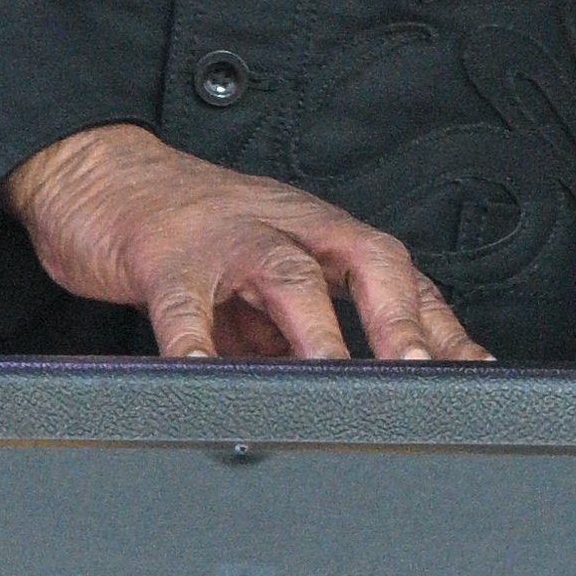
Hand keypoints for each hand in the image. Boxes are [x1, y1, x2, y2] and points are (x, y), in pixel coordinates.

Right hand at [0, 124, 491, 364]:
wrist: (100, 171)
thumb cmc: (191, 232)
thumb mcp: (260, 284)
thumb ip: (304, 335)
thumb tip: (355, 404)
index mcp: (318, 232)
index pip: (399, 274)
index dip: (441, 324)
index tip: (474, 376)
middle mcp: (287, 226)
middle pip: (365, 257)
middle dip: (400, 318)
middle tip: (420, 377)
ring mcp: (228, 238)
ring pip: (289, 276)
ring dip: (320, 334)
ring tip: (336, 384)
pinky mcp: (164, 256)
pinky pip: (185, 306)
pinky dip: (196, 346)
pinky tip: (204, 380)